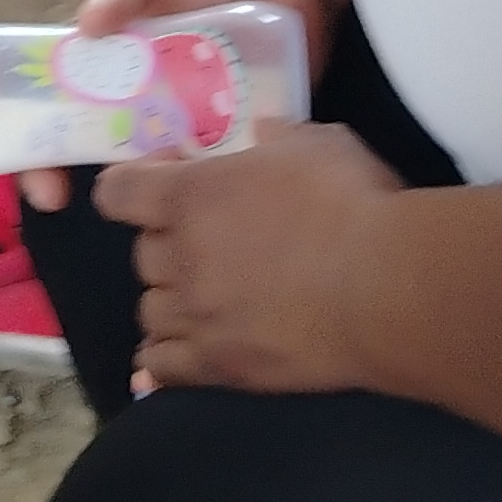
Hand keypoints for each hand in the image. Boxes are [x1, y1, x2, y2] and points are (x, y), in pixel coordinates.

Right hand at [19, 0, 340, 212]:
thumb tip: (86, 23)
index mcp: (107, 72)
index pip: (59, 126)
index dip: (41, 162)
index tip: (48, 191)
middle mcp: (144, 108)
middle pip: (112, 163)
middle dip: (108, 188)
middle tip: (123, 186)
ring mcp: (193, 123)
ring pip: (170, 176)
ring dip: (167, 186)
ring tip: (178, 166)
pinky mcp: (242, 127)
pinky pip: (228, 167)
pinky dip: (225, 177)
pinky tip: (228, 168)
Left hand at [102, 123, 403, 396]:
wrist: (383, 287)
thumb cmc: (350, 202)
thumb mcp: (318, 143)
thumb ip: (280, 136)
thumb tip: (261, 132)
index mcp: (191, 197)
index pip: (118, 192)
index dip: (133, 182)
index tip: (166, 177)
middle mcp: (181, 259)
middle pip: (142, 254)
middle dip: (167, 241)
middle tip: (209, 237)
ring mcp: (196, 318)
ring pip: (150, 311)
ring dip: (171, 298)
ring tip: (207, 294)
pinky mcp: (219, 368)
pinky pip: (162, 367)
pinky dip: (162, 359)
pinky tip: (179, 351)